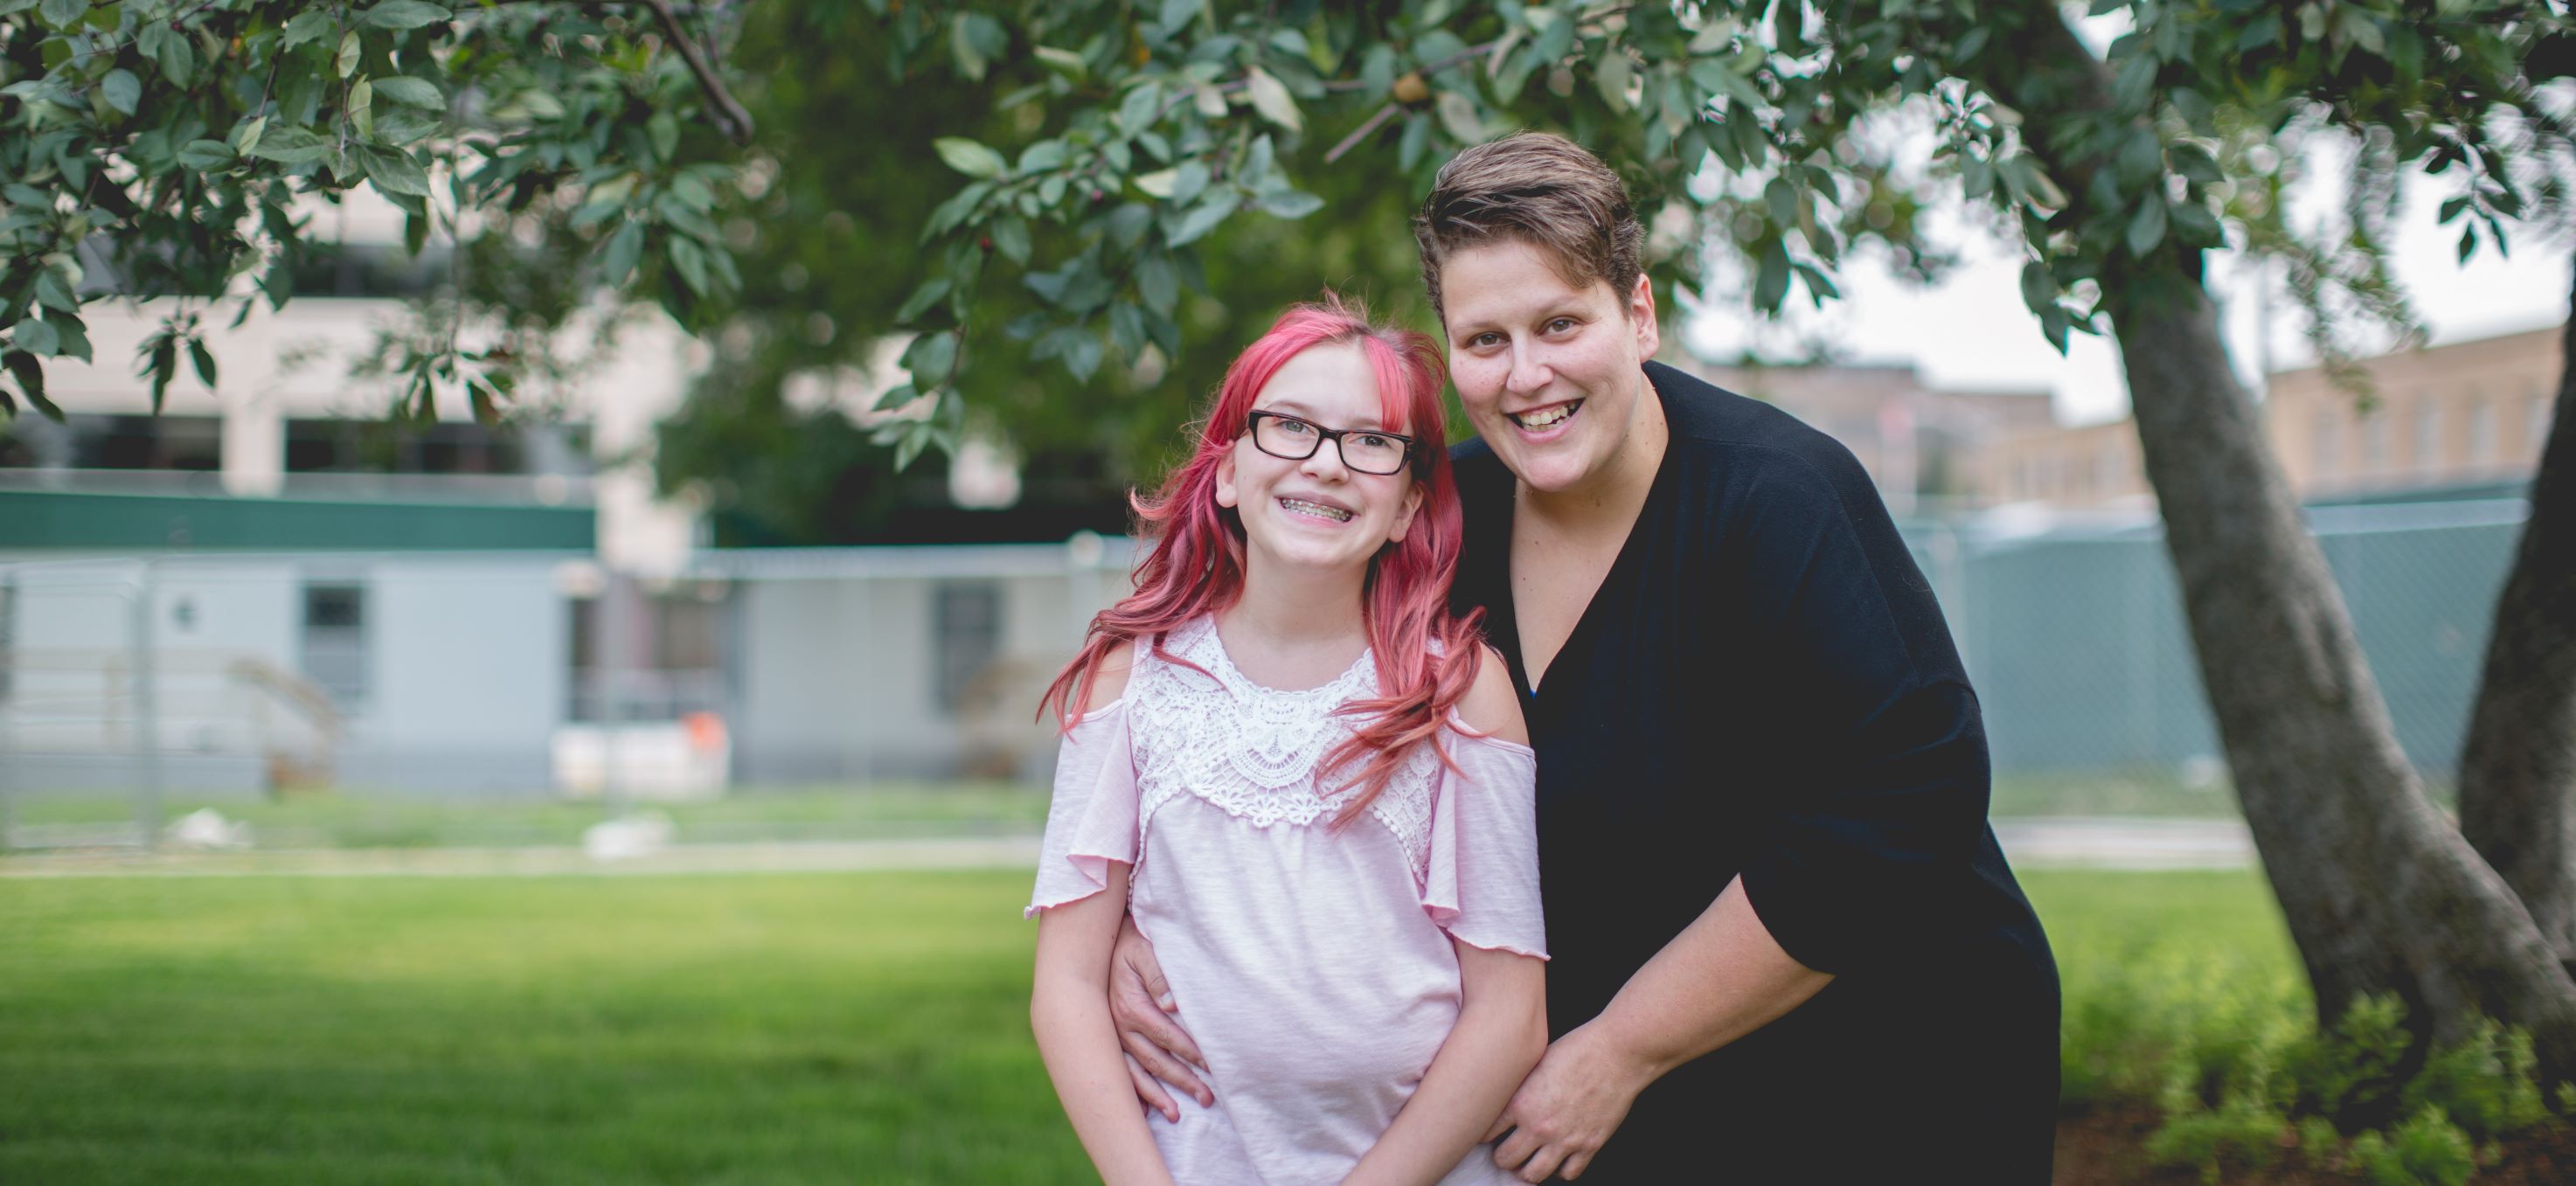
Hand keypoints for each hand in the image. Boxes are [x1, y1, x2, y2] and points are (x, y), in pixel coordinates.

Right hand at [1108, 913, 1211, 1119]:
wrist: (1100, 941)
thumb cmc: (1132, 944)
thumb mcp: (1145, 951)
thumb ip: (1159, 976)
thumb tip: (1172, 1005)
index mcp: (1131, 1006)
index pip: (1168, 1036)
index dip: (1191, 1053)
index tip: (1213, 1068)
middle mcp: (1118, 1026)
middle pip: (1155, 1061)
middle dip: (1182, 1081)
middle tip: (1207, 1099)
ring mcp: (1111, 1036)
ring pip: (1136, 1072)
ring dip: (1157, 1095)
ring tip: (1177, 1115)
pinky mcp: (1108, 1039)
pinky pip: (1120, 1071)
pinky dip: (1133, 1092)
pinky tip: (1144, 1110)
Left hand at [1483, 1023, 1648, 1181]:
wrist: (1616, 1053)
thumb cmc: (1578, 1049)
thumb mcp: (1535, 1063)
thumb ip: (1520, 1089)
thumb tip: (1507, 1100)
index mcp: (1521, 1103)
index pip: (1488, 1132)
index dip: (1484, 1134)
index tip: (1487, 1134)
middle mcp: (1539, 1126)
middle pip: (1506, 1159)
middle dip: (1502, 1157)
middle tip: (1505, 1152)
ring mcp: (1565, 1140)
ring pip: (1533, 1175)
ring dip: (1526, 1170)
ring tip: (1527, 1163)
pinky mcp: (1589, 1146)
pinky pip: (1568, 1173)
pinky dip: (1561, 1169)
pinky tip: (1559, 1158)